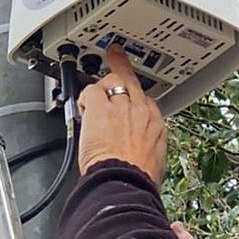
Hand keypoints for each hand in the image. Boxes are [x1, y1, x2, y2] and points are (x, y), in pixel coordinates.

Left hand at [77, 45, 166, 182]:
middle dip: (123, 68)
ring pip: (113, 81)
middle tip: (116, 56)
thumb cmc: (138, 179)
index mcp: (156, 125)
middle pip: (132, 81)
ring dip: (101, 86)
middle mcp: (141, 111)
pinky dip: (85, 97)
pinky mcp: (101, 109)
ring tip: (91, 91)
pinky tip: (83, 107)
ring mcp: (121, 107)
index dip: (134, 100)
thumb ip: (147, 147)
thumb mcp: (154, 161)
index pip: (146, 101)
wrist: (126, 182)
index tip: (128, 102)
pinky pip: (91, 91)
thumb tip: (140, 152)